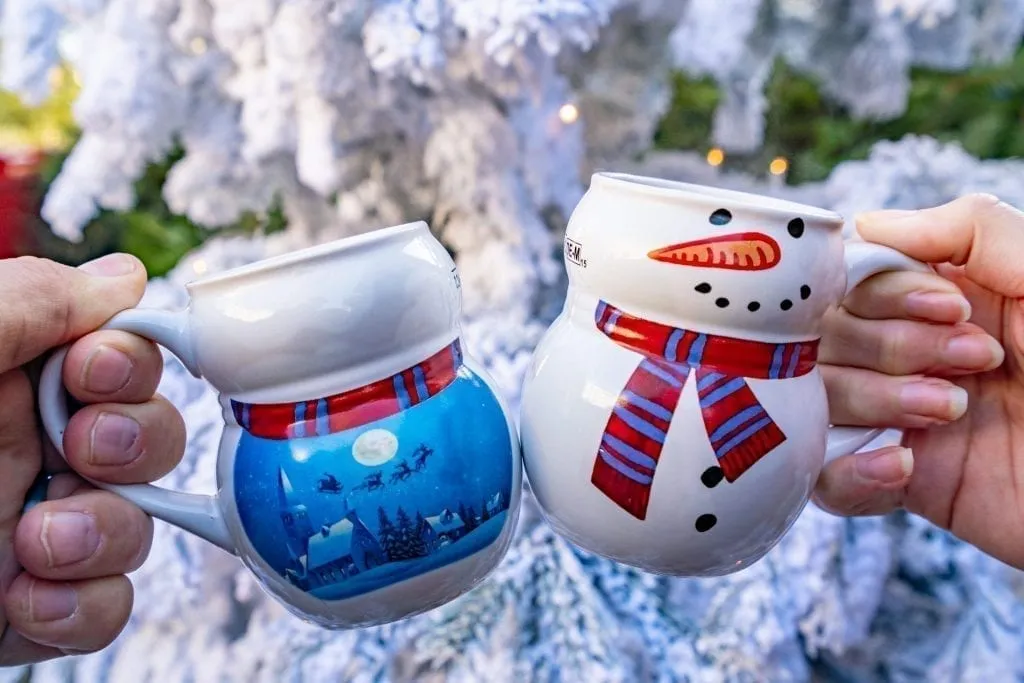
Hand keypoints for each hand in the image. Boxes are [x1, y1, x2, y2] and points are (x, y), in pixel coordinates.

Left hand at [0, 254, 184, 664]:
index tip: (97, 371)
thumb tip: (126, 276)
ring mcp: (32, 530)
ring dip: (109, 534)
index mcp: (3, 378)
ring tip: (42, 543)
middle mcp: (25, 450)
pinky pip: (108, 605)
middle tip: (84, 451)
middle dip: (135, 444)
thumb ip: (26, 300)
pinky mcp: (28, 605)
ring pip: (141, 524)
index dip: (130, 359)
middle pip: (150, 434)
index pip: (113, 353)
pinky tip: (27, 601)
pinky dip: (84, 607)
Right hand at [816, 193, 1023, 568]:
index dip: (884, 291)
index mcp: (948, 302)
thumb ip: (972, 229)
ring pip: (819, 400)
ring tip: (950, 413)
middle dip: (890, 345)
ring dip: (874, 401)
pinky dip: (847, 472)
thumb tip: (867, 224)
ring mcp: (903, 419)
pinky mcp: (905, 484)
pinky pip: (827, 480)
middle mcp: (915, 355)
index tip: (951, 307)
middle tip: (976, 364)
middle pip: (829, 337)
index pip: (858, 280)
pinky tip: (902, 466)